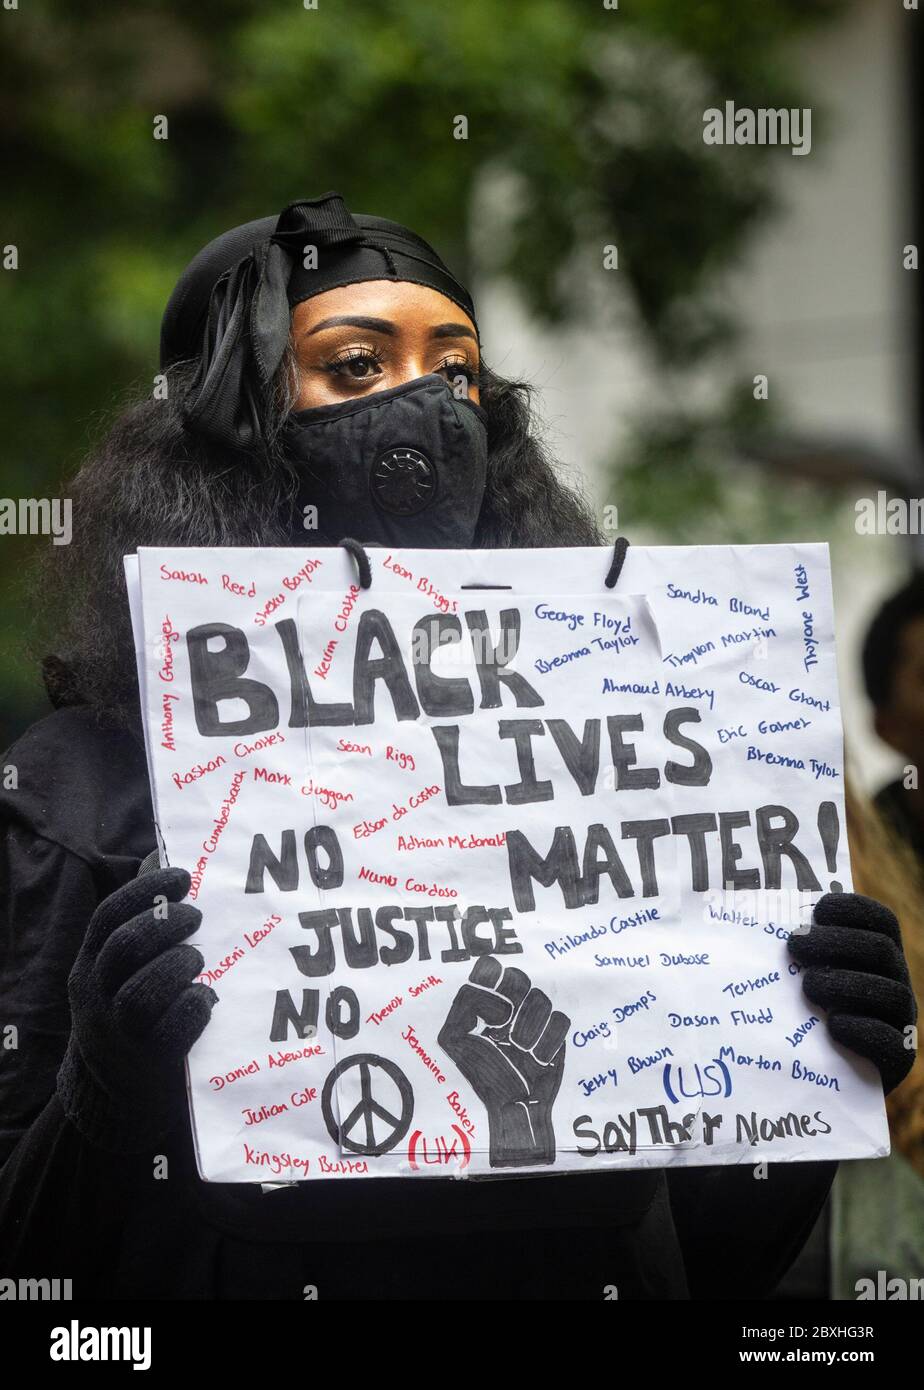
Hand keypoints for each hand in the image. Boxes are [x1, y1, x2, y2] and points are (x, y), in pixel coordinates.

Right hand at [57, 866, 216, 1151]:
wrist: (115, 1092)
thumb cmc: (130, 1010)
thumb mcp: (121, 966)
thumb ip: (140, 915)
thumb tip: (160, 854)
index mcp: (90, 963)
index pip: (108, 915)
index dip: (146, 890)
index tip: (183, 876)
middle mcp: (97, 994)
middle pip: (126, 946)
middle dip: (168, 923)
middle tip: (197, 917)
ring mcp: (119, 1031)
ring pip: (144, 991)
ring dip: (181, 965)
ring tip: (198, 960)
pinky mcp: (149, 1061)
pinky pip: (173, 1029)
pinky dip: (195, 1007)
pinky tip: (206, 998)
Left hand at [437, 956, 568, 1167]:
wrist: (510, 1106)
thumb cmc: (481, 1073)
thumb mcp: (454, 1038)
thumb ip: (465, 1005)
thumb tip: (502, 1002)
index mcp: (485, 1001)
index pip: (490, 967)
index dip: (490, 981)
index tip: (486, 1011)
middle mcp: (511, 1004)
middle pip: (520, 977)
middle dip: (512, 1003)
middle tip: (503, 1029)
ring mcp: (535, 1018)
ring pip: (541, 999)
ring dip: (528, 1028)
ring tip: (518, 1050)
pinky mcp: (555, 1035)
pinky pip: (560, 1020)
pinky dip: (548, 1042)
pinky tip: (536, 1060)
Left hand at [787, 892, 916, 1093]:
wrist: (821, 1078)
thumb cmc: (802, 1014)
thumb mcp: (803, 976)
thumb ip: (795, 949)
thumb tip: (754, 920)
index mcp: (878, 957)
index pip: (880, 921)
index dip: (853, 909)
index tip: (817, 911)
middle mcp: (895, 983)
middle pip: (881, 950)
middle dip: (837, 942)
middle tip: (795, 945)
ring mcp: (901, 1022)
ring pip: (892, 994)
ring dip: (847, 985)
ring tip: (809, 986)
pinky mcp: (898, 1060)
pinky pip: (891, 1042)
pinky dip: (861, 1029)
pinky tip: (832, 1025)